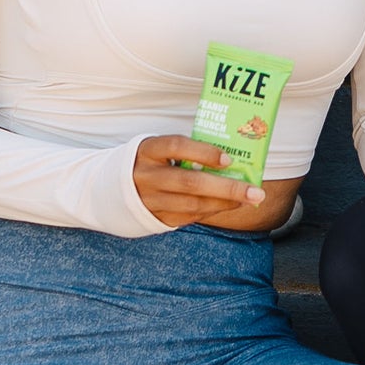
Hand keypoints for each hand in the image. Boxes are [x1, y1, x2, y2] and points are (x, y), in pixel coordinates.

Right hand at [131, 134, 262, 225]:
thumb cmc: (150, 162)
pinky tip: (229, 205)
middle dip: (227, 188)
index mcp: (148, 151)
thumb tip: (229, 158)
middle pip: (190, 183)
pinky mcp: (155, 218)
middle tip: (255, 191)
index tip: (228, 159)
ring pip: (192, 204)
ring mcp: (149, 200)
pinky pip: (188, 216)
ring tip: (249, 199)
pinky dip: (211, 210)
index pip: (176, 146)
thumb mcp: (159, 150)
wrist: (109, 189)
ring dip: (225, 203)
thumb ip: (187, 152)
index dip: (203, 152)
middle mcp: (147, 176)